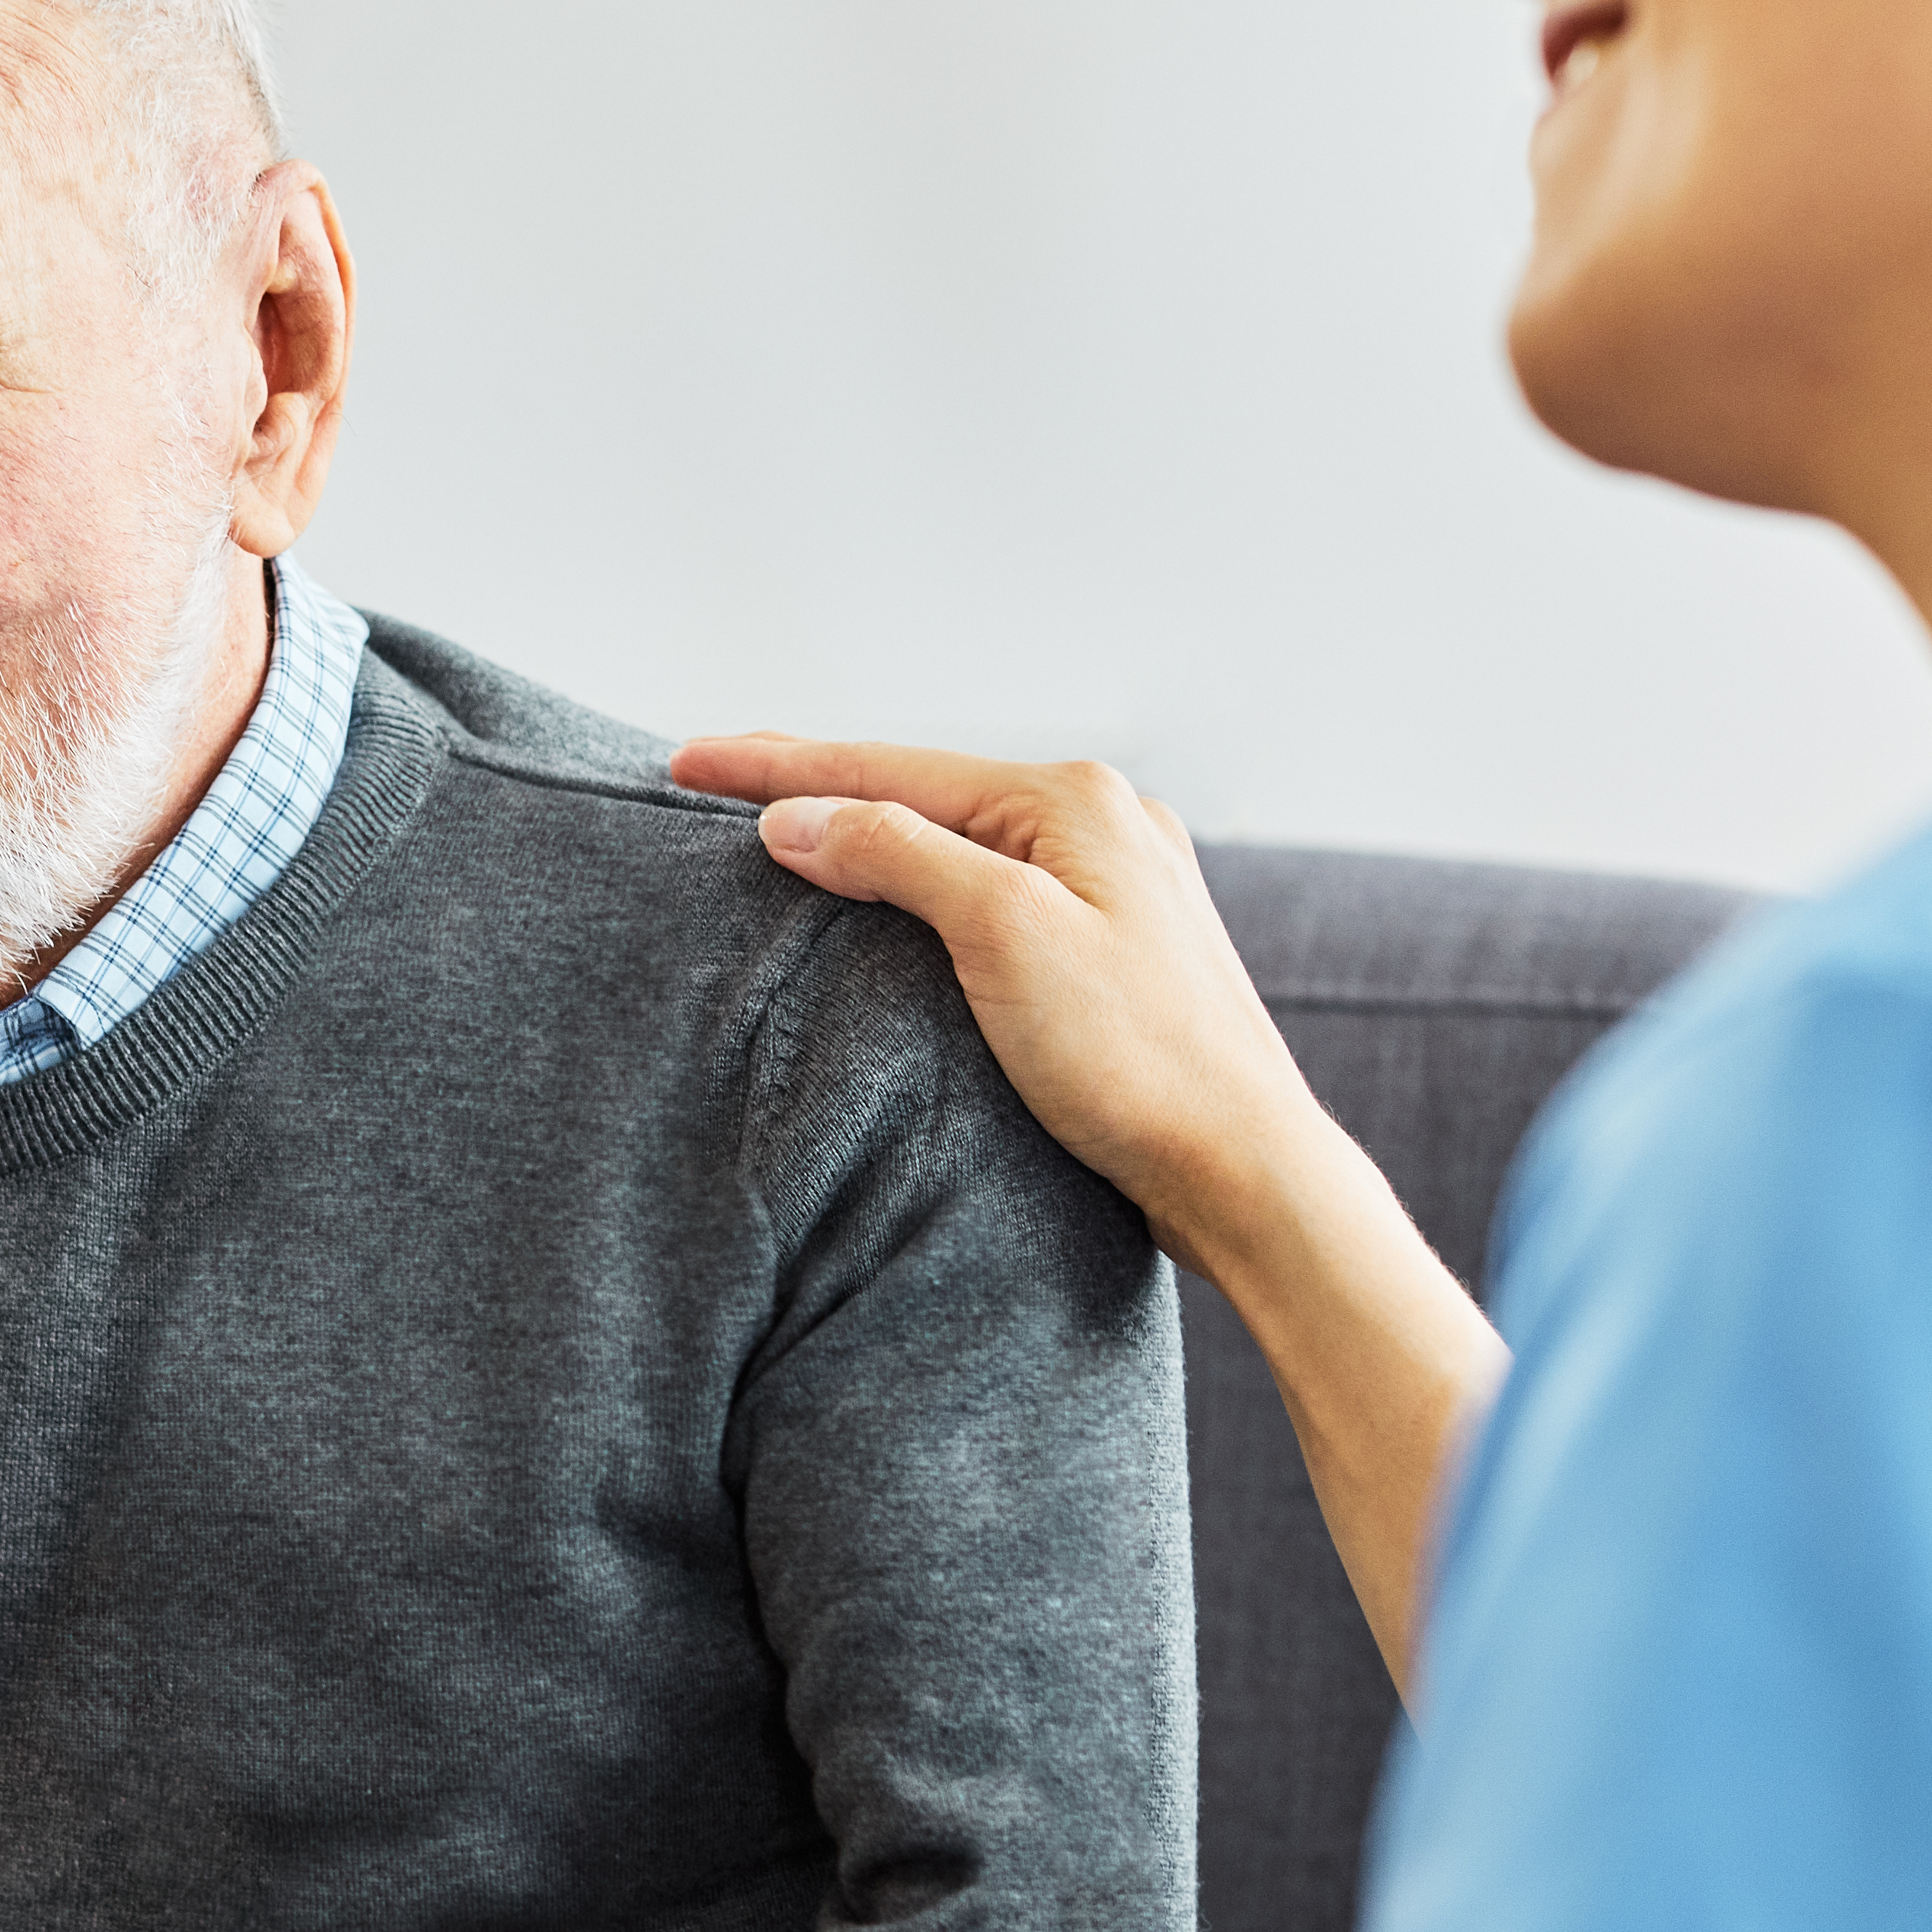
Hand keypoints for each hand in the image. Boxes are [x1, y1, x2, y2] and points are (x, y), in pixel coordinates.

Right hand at [667, 735, 1318, 1269]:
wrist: (1245, 1169)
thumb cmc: (1138, 1061)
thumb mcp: (1001, 935)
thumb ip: (896, 855)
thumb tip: (797, 818)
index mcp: (1073, 800)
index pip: (886, 769)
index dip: (776, 766)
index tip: (686, 761)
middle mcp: (1101, 823)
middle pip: (920, 793)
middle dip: (815, 784)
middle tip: (710, 775)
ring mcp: (1114, 885)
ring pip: (956, 842)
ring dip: (866, 832)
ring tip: (783, 823)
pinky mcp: (1112, 949)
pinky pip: (990, 892)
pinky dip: (919, 885)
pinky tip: (887, 898)